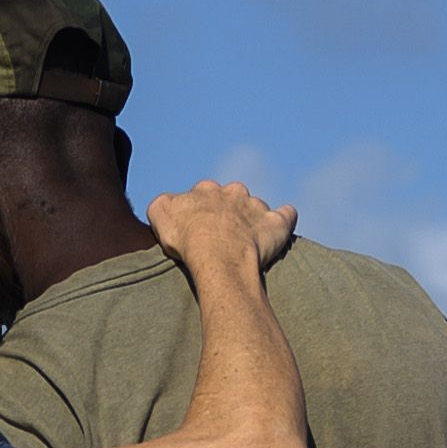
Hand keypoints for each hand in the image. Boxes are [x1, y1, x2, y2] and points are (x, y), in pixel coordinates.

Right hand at [148, 178, 295, 274]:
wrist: (219, 258)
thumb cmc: (188, 239)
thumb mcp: (159, 214)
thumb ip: (163, 203)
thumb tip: (168, 203)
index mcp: (206, 189)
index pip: (203, 194)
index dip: (200, 212)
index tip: (198, 229)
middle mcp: (233, 192)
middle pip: (231, 197)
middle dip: (228, 212)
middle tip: (222, 236)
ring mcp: (257, 207)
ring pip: (256, 207)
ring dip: (253, 219)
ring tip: (247, 240)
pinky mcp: (276, 223)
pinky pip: (287, 214)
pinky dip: (285, 218)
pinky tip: (282, 224)